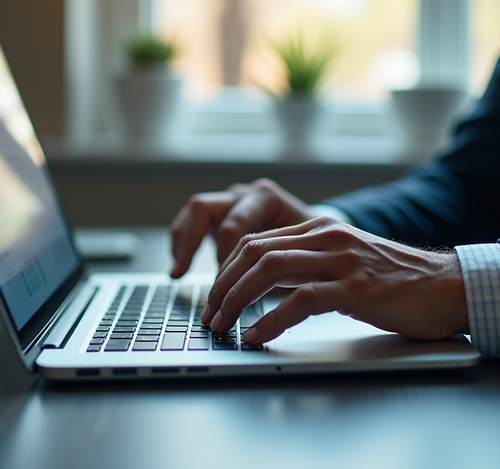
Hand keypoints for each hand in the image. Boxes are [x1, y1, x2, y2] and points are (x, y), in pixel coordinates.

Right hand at [169, 178, 313, 277]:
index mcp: (266, 198)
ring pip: (194, 212)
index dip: (225, 258)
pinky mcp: (222, 214)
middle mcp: (245, 195)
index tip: (226, 288)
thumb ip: (276, 273)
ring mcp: (231, 201)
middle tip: (184, 274)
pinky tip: (180, 269)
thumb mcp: (301, 258)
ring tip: (178, 272)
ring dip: (183, 242)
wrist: (321, 237)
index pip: (233, 225)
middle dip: (192, 244)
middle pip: (203, 208)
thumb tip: (253, 304)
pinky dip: (183, 243)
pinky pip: (192, 222)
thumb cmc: (313, 248)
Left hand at [200, 217, 469, 343]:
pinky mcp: (356, 289)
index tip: (214, 298)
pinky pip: (300, 301)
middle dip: (223, 285)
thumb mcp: (346, 264)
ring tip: (224, 326)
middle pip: (253, 252)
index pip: (256, 241)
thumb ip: (310, 267)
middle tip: (211, 315)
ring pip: (269, 270)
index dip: (226, 271)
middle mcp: (327, 238)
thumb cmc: (399, 282)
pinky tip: (258, 335)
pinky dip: (270, 320)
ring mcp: (341, 261)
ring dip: (237, 300)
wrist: (449, 286)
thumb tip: (266, 290)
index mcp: (321, 229)